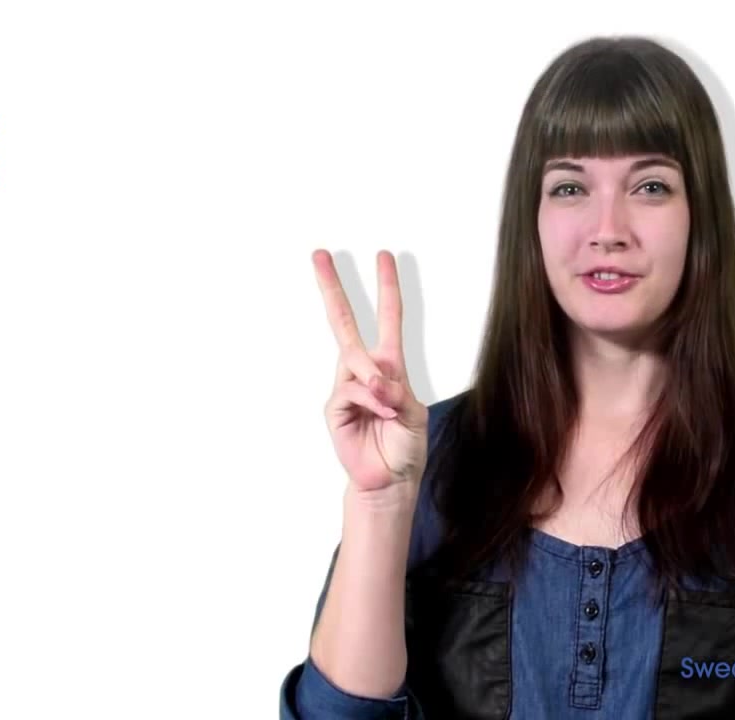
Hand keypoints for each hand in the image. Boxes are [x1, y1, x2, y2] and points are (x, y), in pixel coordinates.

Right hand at [313, 249, 428, 491]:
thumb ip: (396, 391)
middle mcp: (365, 371)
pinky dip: (370, 401)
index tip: (383, 256)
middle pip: (344, 322)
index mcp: (389, 366)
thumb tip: (374, 381)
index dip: (386, 287)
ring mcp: (346, 387)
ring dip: (374, 380)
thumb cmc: (405, 446)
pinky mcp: (334, 407)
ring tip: (388, 404)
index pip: (388, 318)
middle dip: (332, 287)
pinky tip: (381, 416)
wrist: (390, 481)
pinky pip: (350, 390)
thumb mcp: (415, 413)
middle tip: (319, 254)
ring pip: (353, 360)